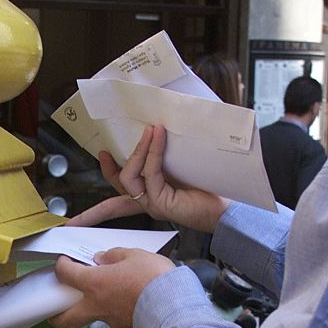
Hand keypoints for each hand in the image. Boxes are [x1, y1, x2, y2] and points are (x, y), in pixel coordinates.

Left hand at [49, 248, 174, 327]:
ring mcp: (111, 320)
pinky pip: (114, 317)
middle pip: (65, 318)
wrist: (177, 307)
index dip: (61, 266)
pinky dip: (114, 309)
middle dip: (55, 315)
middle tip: (55, 307)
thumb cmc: (155, 280)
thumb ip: (115, 256)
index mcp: (94, 284)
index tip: (63, 262)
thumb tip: (102, 258)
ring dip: (91, 307)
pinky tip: (125, 299)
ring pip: (92, 317)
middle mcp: (97, 306)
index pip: (65, 275)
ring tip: (103, 293)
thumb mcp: (135, 256)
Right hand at [66, 125, 229, 232]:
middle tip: (103, 153)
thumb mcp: (187, 162)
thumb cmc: (217, 184)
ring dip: (138, 151)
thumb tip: (166, 120)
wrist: (235, 207)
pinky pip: (149, 173)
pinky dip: (152, 152)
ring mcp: (153, 203)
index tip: (92, 178)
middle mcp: (149, 201)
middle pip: (118, 186)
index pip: (119, 198)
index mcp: (153, 195)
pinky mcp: (161, 202)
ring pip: (129, 177)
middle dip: (107, 171)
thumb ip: (173, 148)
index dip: (103, 192)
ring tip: (151, 130)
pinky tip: (158, 136)